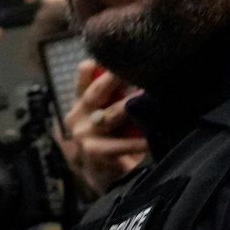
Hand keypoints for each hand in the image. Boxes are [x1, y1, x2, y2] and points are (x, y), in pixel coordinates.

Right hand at [60, 60, 148, 194]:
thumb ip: (112, 95)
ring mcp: (84, 135)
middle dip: (118, 78)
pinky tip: (152, 139)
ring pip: (110, 115)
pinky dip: (138, 142)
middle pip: (98, 91)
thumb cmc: (107, 137)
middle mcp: (77, 115)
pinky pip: (121, 144)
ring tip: (151, 98)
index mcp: (79, 101)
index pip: (85, 73)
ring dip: (131, 106)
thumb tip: (141, 70)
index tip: (123, 54)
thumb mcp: (103, 113)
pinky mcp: (95, 153)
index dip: (101, 63)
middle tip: (141, 67)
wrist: (98, 175)